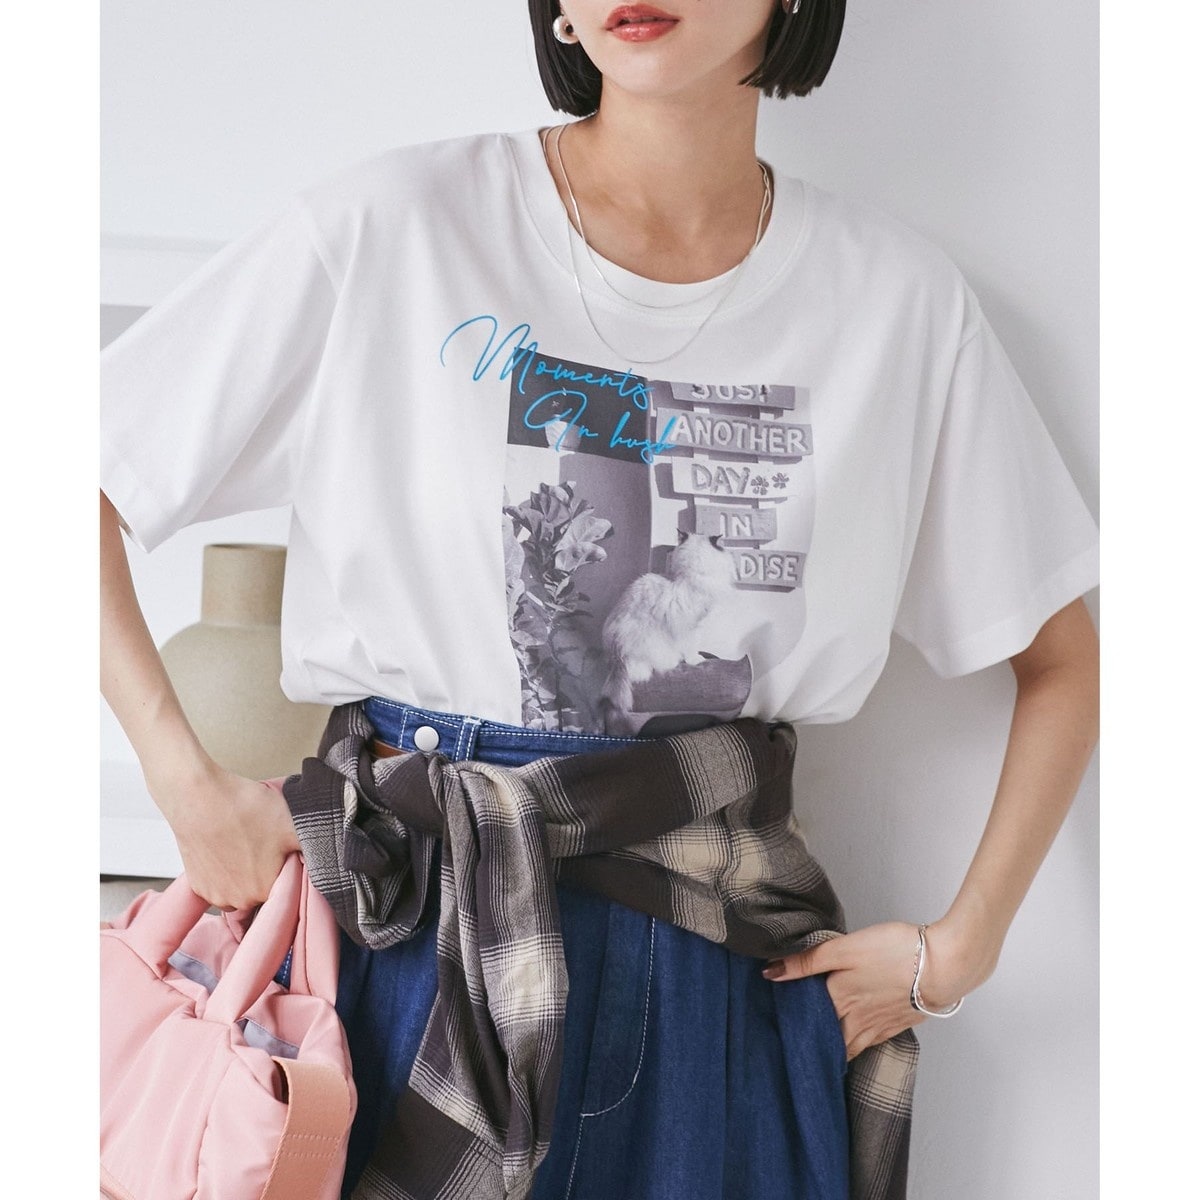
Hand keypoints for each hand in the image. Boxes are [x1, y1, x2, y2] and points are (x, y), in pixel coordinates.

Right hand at [147, 757, 300, 909]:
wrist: (199, 798)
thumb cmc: (245, 810)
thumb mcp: (292, 825)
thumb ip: (314, 846)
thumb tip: (327, 858)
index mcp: (267, 891)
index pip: (288, 887)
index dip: (288, 865)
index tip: (283, 848)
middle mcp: (240, 901)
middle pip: (264, 890)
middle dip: (268, 870)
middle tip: (264, 842)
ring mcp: (216, 895)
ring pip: (241, 889)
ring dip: (245, 873)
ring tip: (246, 843)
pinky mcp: (198, 885)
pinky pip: (220, 884)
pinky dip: (225, 870)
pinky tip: (228, 846)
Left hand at [762, 921, 978, 1059]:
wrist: (944, 967)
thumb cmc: (894, 951)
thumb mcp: (844, 948)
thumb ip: (807, 962)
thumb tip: (770, 973)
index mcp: (839, 1000)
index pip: (807, 1021)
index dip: (790, 1026)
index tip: (772, 1031)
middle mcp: (856, 1020)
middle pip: (827, 1040)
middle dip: (810, 1045)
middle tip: (790, 1049)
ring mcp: (879, 1026)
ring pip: (848, 1046)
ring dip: (833, 1051)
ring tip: (817, 1054)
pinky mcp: (897, 1024)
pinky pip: (869, 1042)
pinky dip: (855, 1047)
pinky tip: (852, 1043)